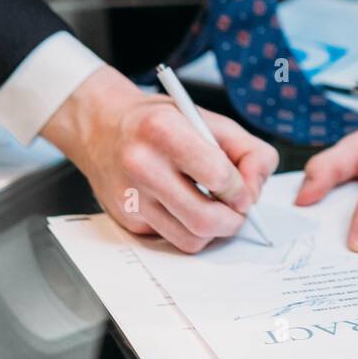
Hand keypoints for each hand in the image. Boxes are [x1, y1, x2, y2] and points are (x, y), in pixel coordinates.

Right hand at [40, 65, 278, 252]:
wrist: (101, 128)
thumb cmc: (158, 122)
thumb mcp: (206, 118)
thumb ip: (247, 149)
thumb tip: (256, 191)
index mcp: (164, 130)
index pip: (218, 175)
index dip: (241, 189)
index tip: (244, 190)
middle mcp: (142, 165)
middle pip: (205, 219)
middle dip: (233, 221)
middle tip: (237, 211)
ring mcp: (131, 197)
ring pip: (190, 240)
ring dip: (213, 232)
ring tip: (214, 208)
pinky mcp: (126, 219)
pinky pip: (171, 239)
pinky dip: (187, 229)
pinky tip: (183, 206)